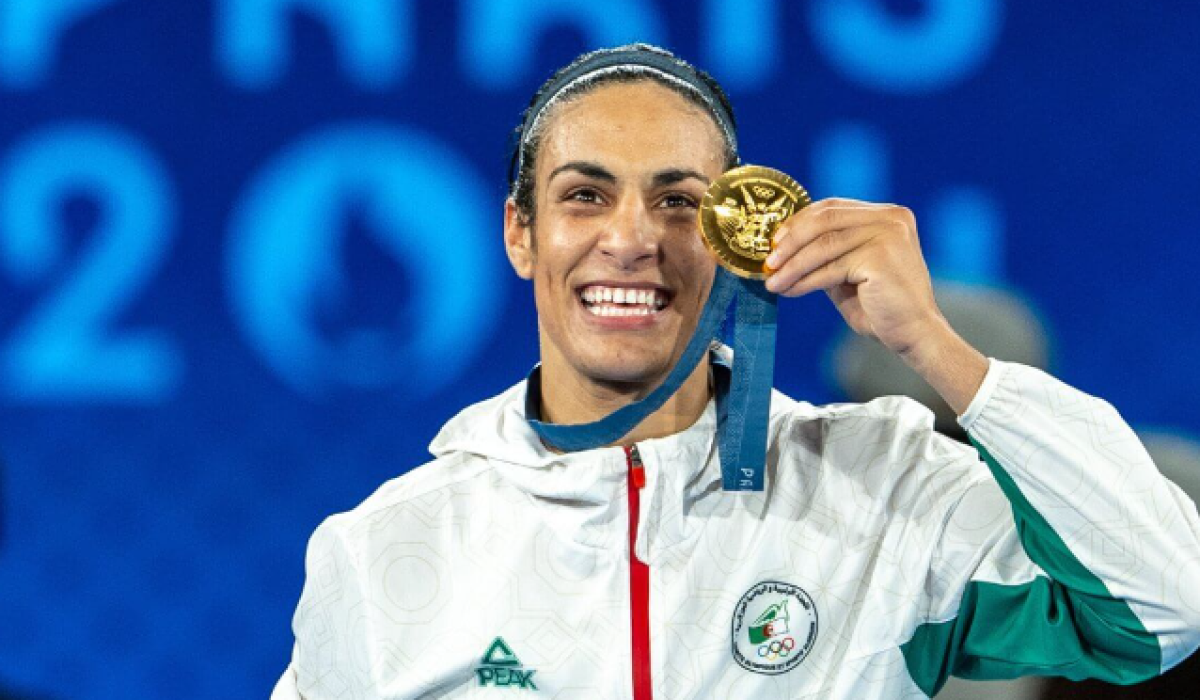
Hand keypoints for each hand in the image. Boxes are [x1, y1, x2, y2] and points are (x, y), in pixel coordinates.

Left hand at [763, 198, 941, 356]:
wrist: (914, 334)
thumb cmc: (880, 306)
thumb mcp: (848, 271)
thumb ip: (826, 253)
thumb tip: (782, 247)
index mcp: (887, 215)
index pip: (832, 207)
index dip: (798, 222)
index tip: (774, 242)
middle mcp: (891, 217)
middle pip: (825, 219)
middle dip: (790, 241)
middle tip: (768, 262)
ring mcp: (889, 234)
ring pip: (824, 245)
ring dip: (792, 265)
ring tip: (773, 282)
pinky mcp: (881, 256)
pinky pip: (831, 266)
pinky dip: (806, 280)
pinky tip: (790, 290)